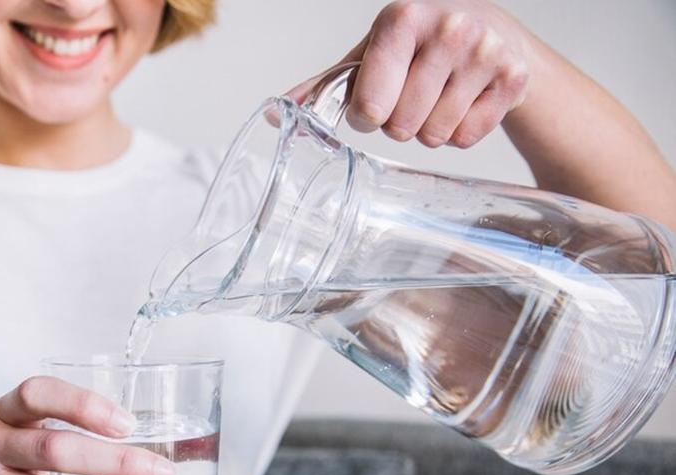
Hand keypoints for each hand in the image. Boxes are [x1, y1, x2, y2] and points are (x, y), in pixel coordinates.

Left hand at [291, 0, 533, 148]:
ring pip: (434, 135)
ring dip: (428, 129)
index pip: (370, 103)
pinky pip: (466, 138)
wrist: (491, 29)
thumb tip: (277, 113)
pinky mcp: (512, 78)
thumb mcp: (371, 53)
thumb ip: (327, 85)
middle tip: (410, 97)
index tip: (373, 104)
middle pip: (401, 127)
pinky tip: (462, 101)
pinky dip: (459, 131)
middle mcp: (447, 30)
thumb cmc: (419, 43)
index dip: (366, 116)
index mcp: (402, 20)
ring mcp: (484, 53)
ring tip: (436, 97)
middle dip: (398, 123)